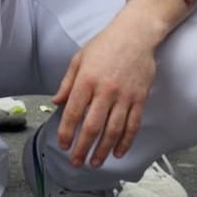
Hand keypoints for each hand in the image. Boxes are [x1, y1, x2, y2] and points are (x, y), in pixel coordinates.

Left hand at [48, 12, 164, 166]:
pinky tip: (117, 152)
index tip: (63, 145)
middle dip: (83, 148)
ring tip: (95, 162)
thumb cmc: (106, 44)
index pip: (73, 112)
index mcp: (87, 80)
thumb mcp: (79, 58)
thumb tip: (56, 102)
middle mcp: (105, 90)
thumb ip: (67, 83)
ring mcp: (124, 96)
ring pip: (113, 130)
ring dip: (103, 150)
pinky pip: (132, 125)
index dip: (66, 132)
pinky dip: (125, 141)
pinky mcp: (139, 98)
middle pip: (93, 127)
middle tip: (76, 162)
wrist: (136, 34)